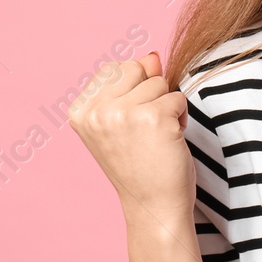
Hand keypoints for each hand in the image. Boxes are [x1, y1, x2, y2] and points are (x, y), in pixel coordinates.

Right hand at [67, 50, 195, 223]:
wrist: (153, 207)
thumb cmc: (140, 167)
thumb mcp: (123, 122)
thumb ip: (131, 85)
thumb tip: (151, 54)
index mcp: (80, 111)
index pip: (115, 69)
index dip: (133, 91)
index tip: (129, 126)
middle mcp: (97, 111)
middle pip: (137, 69)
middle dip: (151, 93)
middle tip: (147, 130)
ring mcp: (123, 113)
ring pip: (159, 82)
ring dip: (167, 107)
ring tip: (157, 137)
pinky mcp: (153, 118)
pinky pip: (178, 97)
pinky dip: (181, 117)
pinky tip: (170, 141)